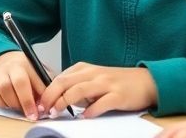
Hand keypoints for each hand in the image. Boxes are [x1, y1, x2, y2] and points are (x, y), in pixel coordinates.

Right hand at [0, 51, 46, 119]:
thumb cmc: (26, 71)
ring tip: (21, 107)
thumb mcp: (38, 73)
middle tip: (31, 115)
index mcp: (24, 63)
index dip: (33, 98)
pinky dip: (2, 104)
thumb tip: (46, 104)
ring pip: (2, 91)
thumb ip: (43, 86)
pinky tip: (10, 104)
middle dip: (24, 102)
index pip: (27, 81)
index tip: (40, 111)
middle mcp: (8, 67)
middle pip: (13, 85)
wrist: (5, 62)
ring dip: (13, 104)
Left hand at [38, 63, 155, 118]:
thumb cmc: (118, 82)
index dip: (47, 91)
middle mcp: (94, 73)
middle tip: (43, 110)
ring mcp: (106, 83)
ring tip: (57, 112)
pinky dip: (90, 110)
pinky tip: (84, 116)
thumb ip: (78, 86)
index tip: (40, 104)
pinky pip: (101, 102)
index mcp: (85, 69)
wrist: (146, 81)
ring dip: (64, 102)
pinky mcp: (118, 95)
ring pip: (79, 90)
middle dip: (50, 96)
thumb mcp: (95, 79)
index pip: (60, 78)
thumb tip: (61, 100)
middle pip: (65, 82)